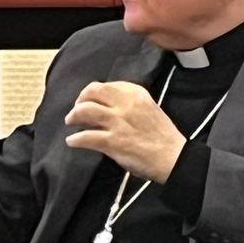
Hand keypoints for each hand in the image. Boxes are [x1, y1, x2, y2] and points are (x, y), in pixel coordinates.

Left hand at [64, 80, 187, 182]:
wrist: (173, 157)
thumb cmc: (162, 135)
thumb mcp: (149, 108)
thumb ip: (130, 103)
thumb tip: (108, 107)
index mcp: (136, 94)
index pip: (107, 85)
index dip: (93, 92)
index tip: (89, 99)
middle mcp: (125, 104)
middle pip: (93, 92)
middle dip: (80, 99)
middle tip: (76, 108)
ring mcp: (117, 122)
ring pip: (85, 111)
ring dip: (73, 116)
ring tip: (70, 122)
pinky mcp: (112, 141)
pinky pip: (86, 137)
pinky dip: (75, 139)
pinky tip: (72, 141)